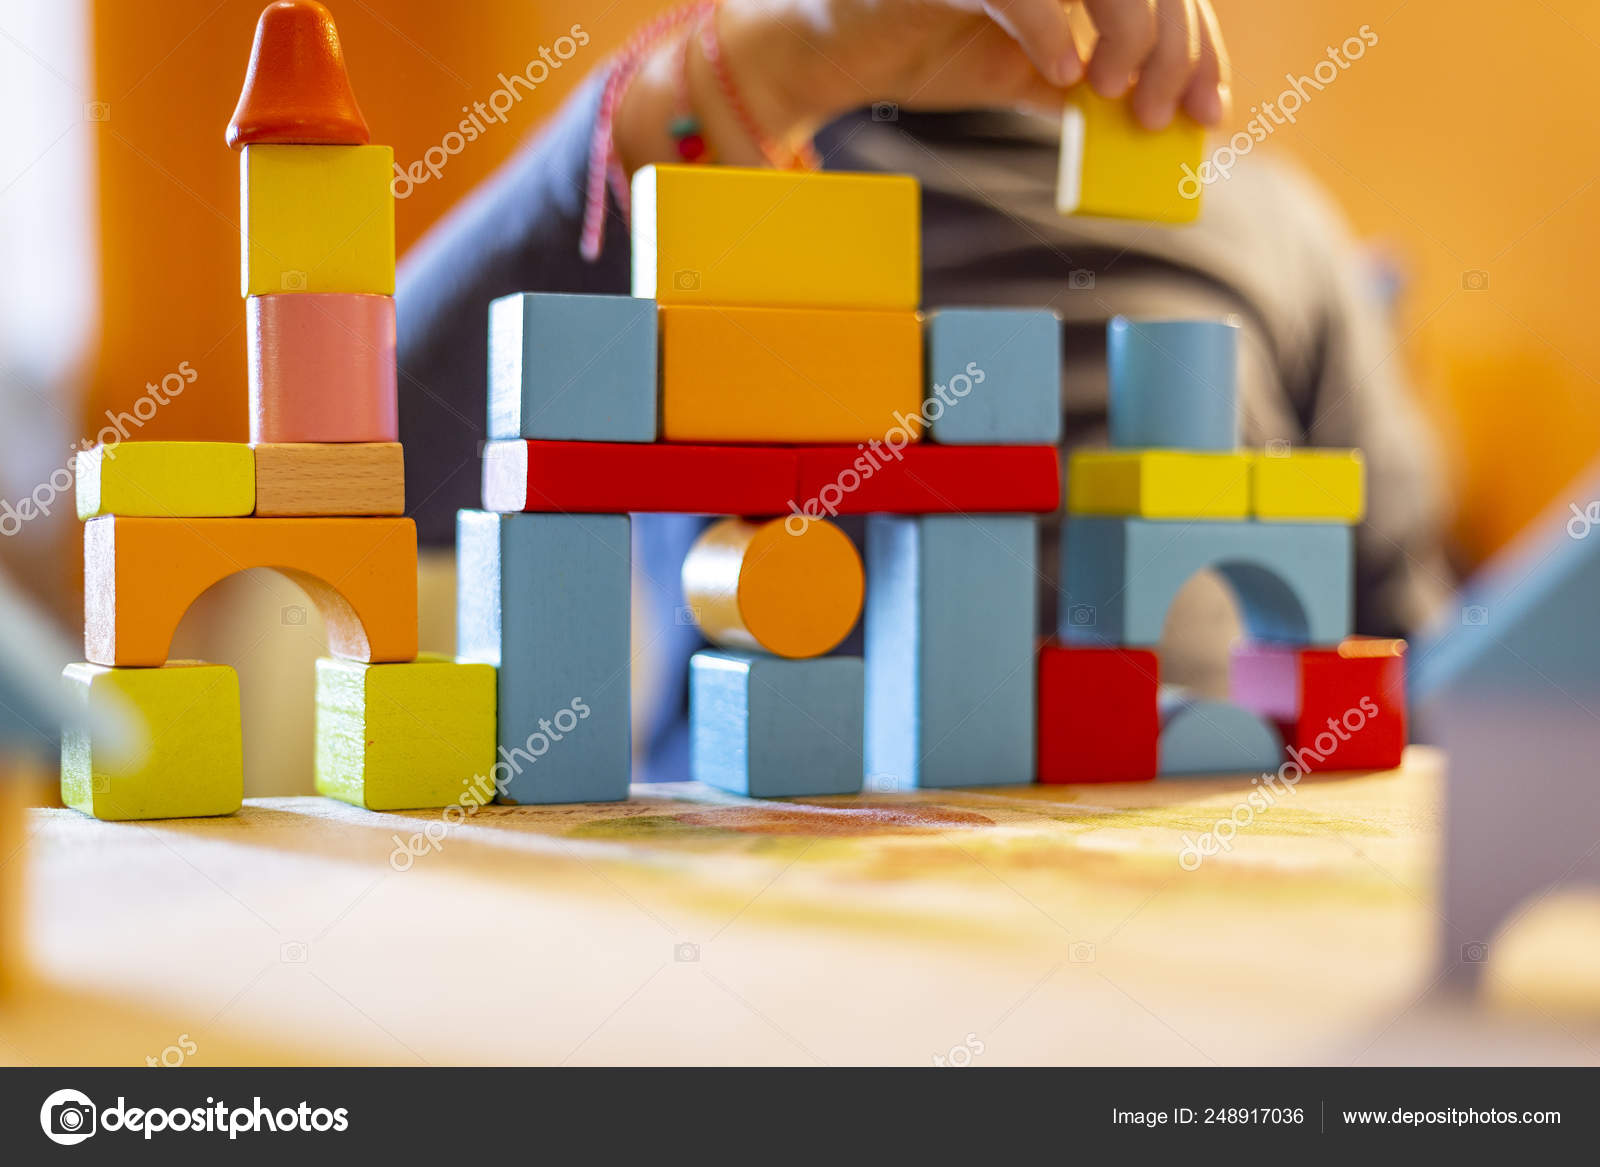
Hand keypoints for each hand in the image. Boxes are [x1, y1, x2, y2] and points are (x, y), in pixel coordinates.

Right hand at [725, 0, 1229, 133]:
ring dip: (1130, 30)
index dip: (1196, 44)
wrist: (826, 53)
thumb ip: (1079, 84)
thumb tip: (1147, 117)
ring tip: (1116, 94)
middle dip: (1173, 45)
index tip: (1208, 111)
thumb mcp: (1019, 74)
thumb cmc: (917, 48)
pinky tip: (1066, 75)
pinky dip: (1049, 27)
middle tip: (1161, 116)